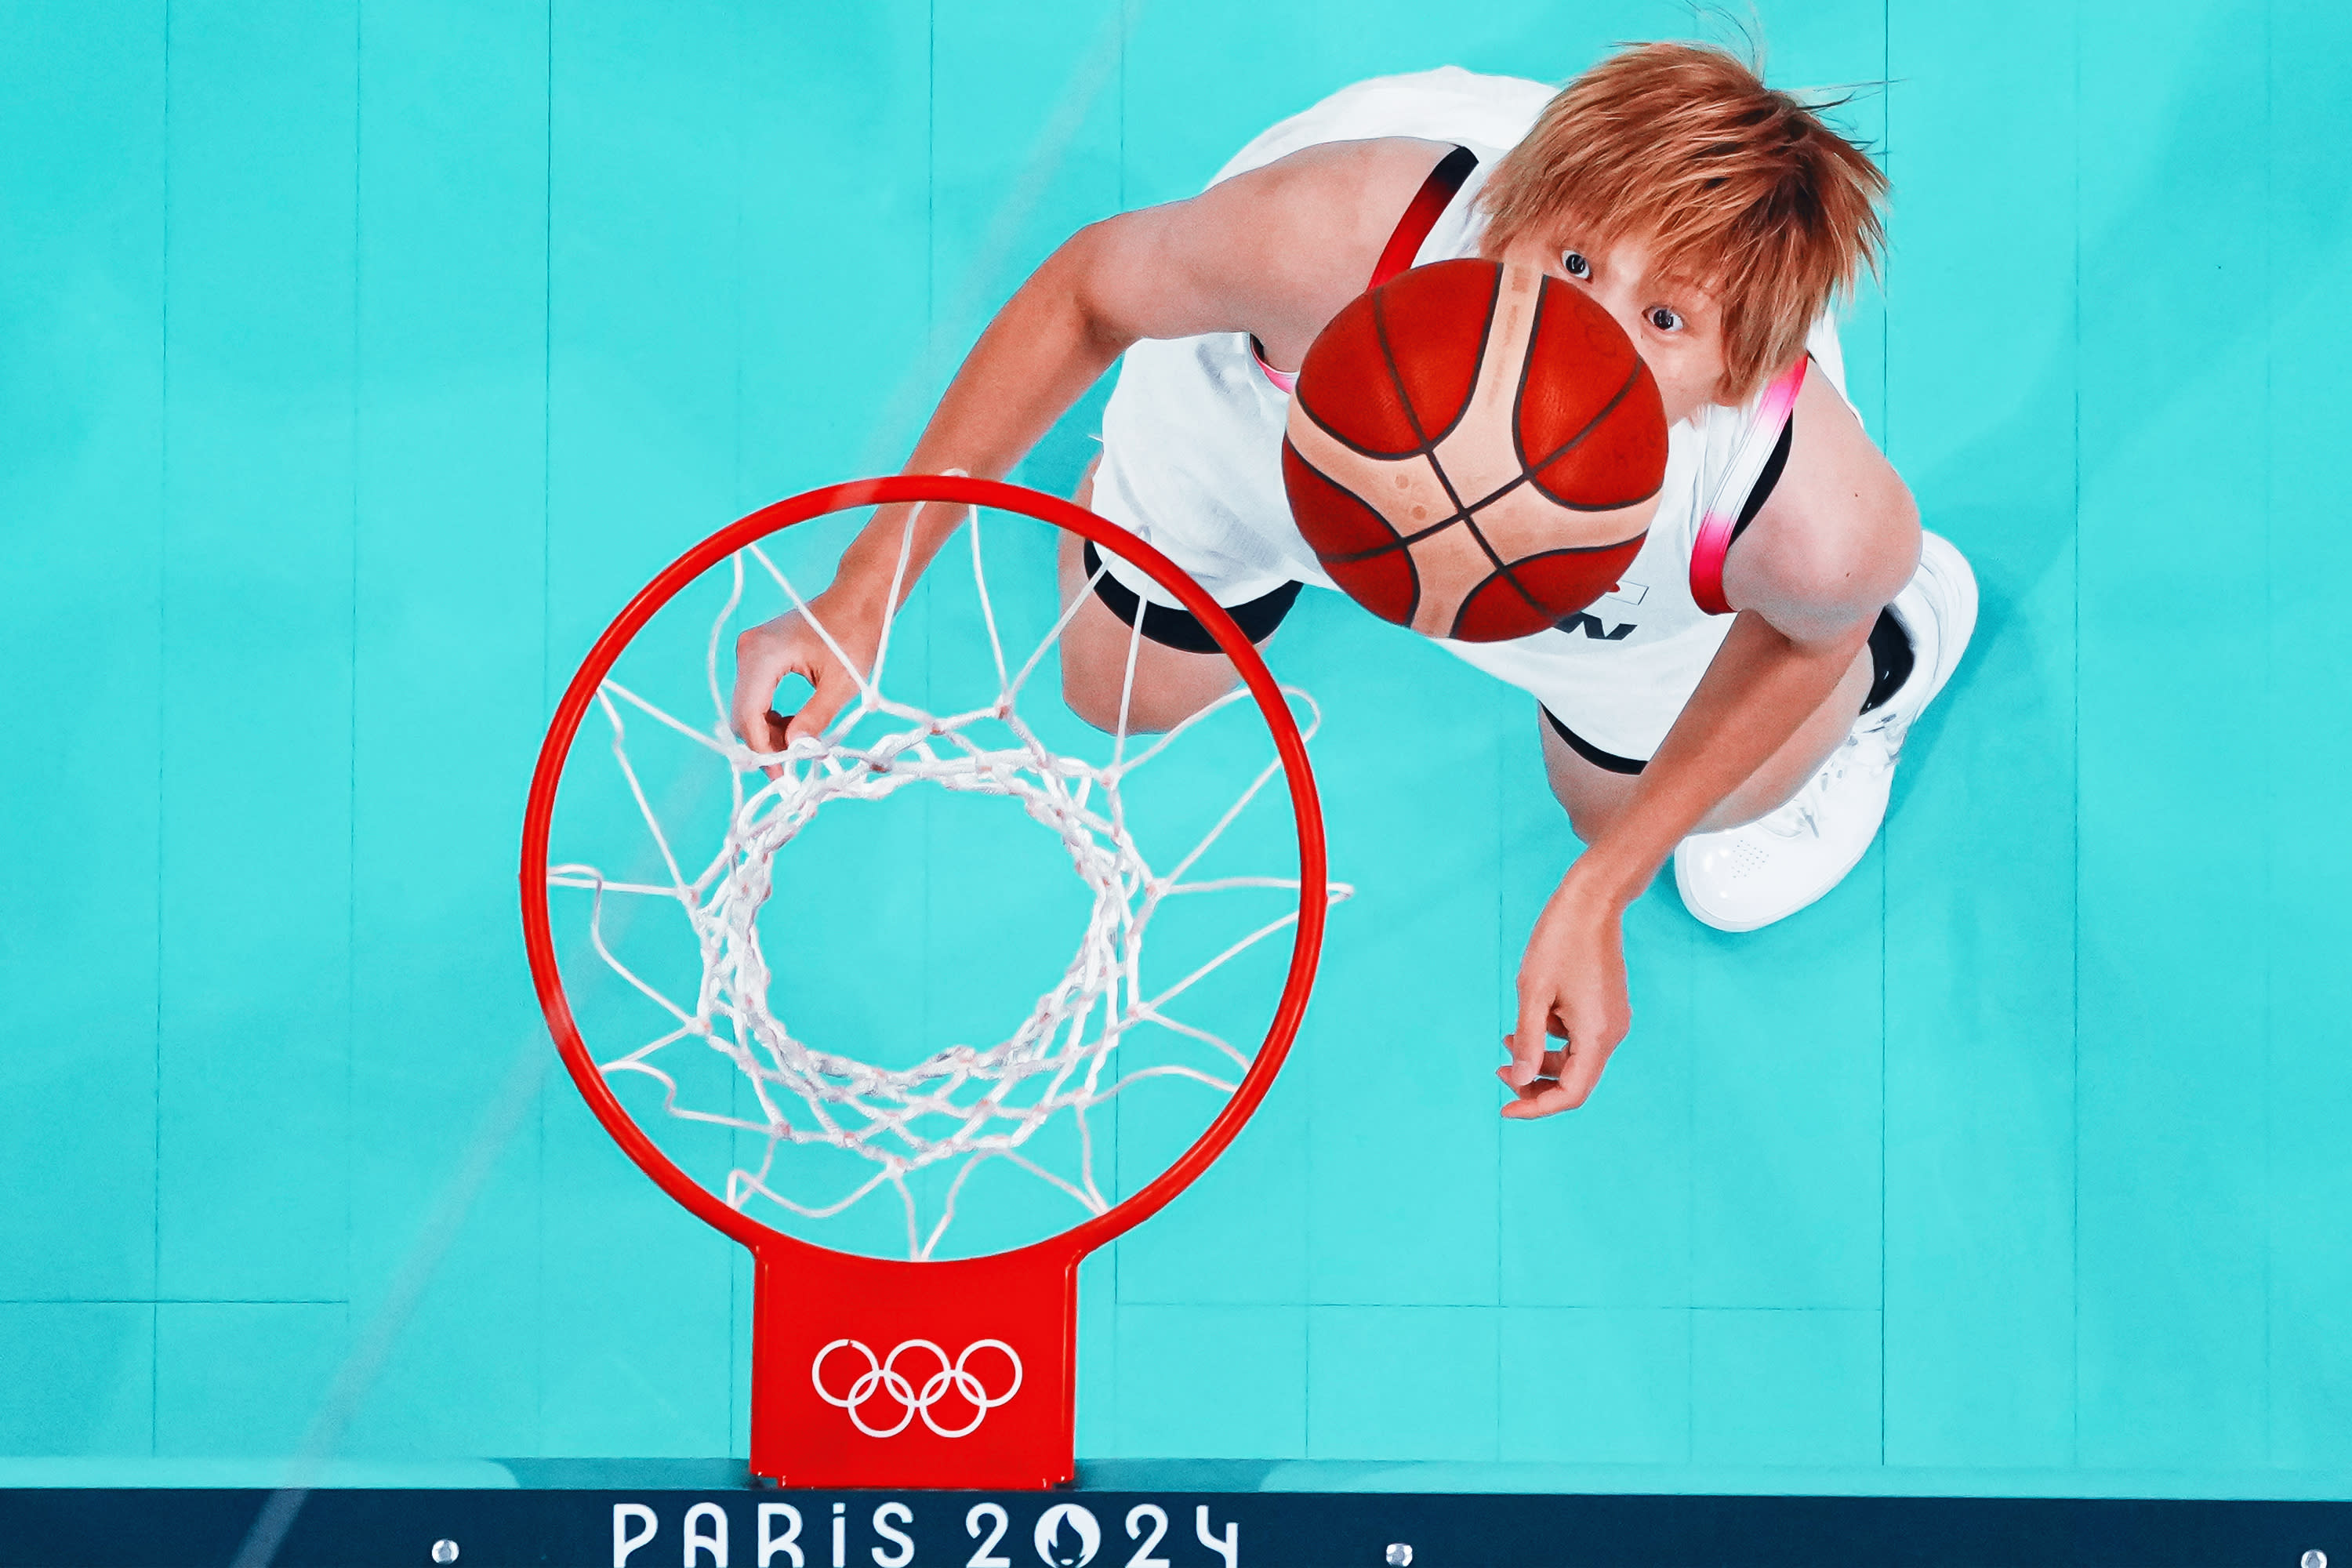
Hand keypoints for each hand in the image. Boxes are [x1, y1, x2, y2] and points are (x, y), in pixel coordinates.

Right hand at [729, 586, 879, 757]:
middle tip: (793, 767)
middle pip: (742, 714)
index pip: (749, 717)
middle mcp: (748, 650)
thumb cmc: (854, 634)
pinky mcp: (758, 653)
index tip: (783, 778)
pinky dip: (769, 715)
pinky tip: (794, 725)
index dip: (763, 752)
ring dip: (768, 732)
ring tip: (800, 745)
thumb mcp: (841, 684)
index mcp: (763, 655)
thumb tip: (795, 751)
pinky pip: (754, 694)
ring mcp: (750, 650)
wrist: (857, 599)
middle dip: (765, 744)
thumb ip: (815, 718)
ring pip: (747, 707)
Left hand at [1498, 869, 1631, 1117]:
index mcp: (1597, 1035)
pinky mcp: (1606, 1009)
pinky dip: (1552, 1040)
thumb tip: (1519, 1080)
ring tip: (1506, 1042)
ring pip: (1575, 1061)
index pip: (1571, 1093)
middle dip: (1535, 1084)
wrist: (1592, 901)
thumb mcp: (1533, 992)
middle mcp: (1611, 1033)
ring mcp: (1611, 1021)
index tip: (1504, 1109)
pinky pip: (1578, 1040)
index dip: (1537, 1107)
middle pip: (1574, 1082)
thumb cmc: (1560, 940)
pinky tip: (1529, 1021)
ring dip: (1540, 1060)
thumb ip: (1527, 1040)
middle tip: (1499, 1071)